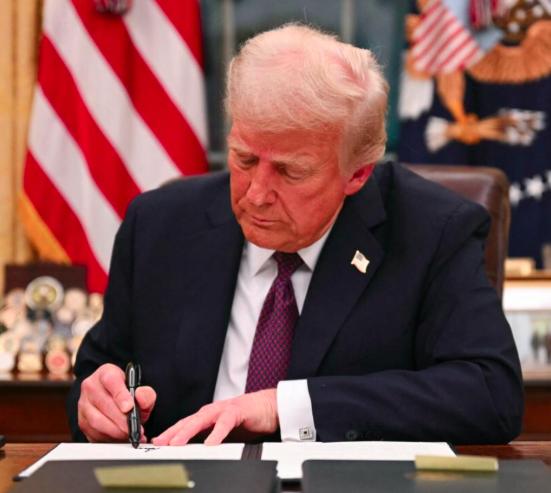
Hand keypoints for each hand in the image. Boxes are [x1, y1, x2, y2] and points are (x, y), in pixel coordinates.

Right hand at [78, 363, 156, 442]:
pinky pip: (93, 433)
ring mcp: (84, 404)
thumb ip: (146, 393)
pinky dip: (108, 438)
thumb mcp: (142, 391)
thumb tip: (140, 397)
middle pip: (103, 403)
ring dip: (115, 431)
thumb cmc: (128, 394)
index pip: (110, 380)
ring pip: (96, 421)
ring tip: (129, 434)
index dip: (120, 394)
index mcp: (106, 373)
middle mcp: (91, 386)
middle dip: (121, 419)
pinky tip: (120, 438)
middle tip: (134, 428)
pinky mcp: (82, 421)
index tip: (129, 407)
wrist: (116, 401)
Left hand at [152, 389, 277, 445]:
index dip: (169, 434)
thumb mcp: (222, 433)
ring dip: (188, 430)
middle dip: (172, 432)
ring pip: (202, 419)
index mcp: (206, 417)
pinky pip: (225, 422)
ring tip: (176, 442)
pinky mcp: (238, 411)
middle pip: (188, 421)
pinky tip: (210, 443)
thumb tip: (193, 454)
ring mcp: (224, 409)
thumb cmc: (244, 419)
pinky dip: (217, 432)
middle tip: (159, 443)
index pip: (184, 425)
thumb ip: (208, 439)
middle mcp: (212, 411)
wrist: (268, 406)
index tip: (155, 444)